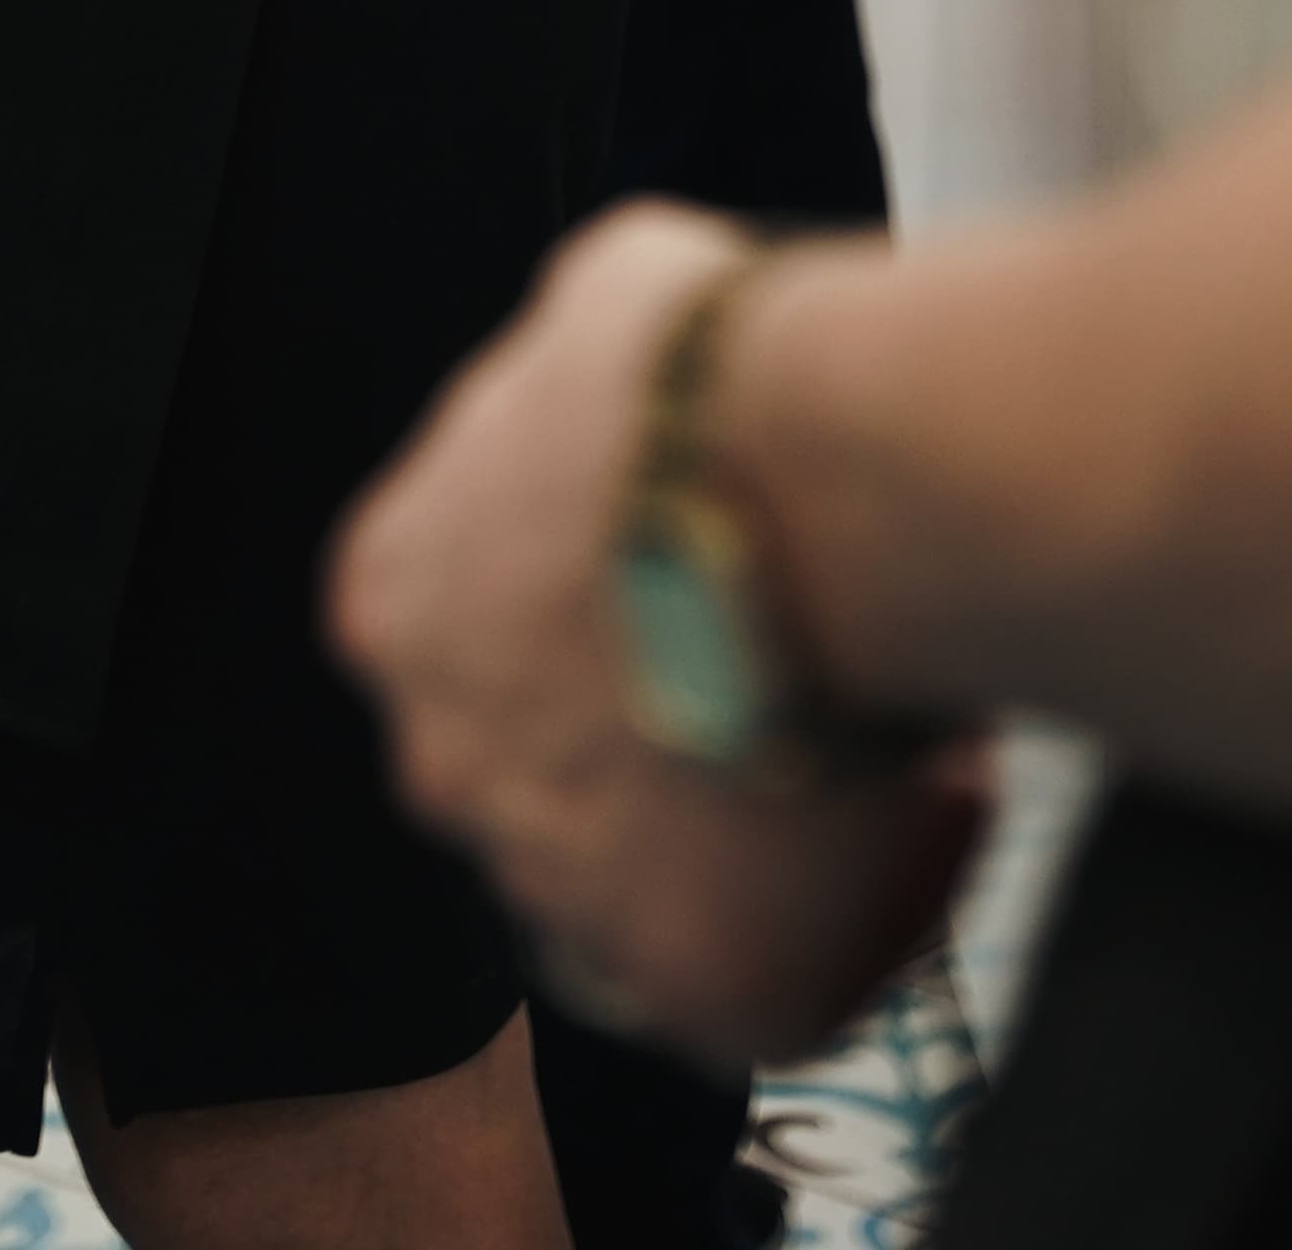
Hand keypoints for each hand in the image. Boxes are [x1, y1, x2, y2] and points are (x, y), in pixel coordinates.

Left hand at [331, 204, 987, 1071]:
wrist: (827, 484)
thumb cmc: (716, 380)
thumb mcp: (603, 307)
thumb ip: (570, 388)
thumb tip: (618, 379)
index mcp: (400, 599)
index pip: (474, 630)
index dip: (596, 603)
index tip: (686, 572)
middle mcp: (446, 763)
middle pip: (550, 766)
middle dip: (656, 726)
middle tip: (777, 655)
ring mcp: (560, 888)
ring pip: (654, 877)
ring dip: (735, 821)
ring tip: (853, 723)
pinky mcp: (693, 984)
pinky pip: (757, 971)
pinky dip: (825, 909)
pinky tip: (890, 803)